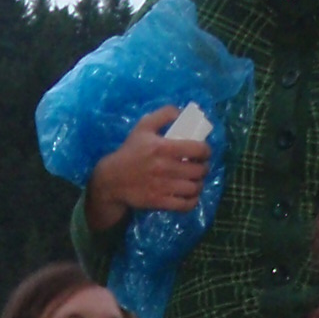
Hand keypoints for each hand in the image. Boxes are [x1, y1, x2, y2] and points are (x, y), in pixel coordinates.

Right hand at [87, 108, 210, 229]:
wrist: (112, 179)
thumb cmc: (130, 151)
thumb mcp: (143, 126)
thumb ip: (164, 114)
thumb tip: (183, 112)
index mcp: (163, 147)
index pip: (198, 149)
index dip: (206, 151)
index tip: (204, 152)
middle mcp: (165, 168)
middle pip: (199, 170)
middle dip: (204, 168)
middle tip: (201, 166)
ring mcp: (163, 187)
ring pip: (194, 188)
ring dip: (199, 184)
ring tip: (196, 180)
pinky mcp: (159, 202)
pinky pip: (185, 205)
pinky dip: (193, 201)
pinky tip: (191, 195)